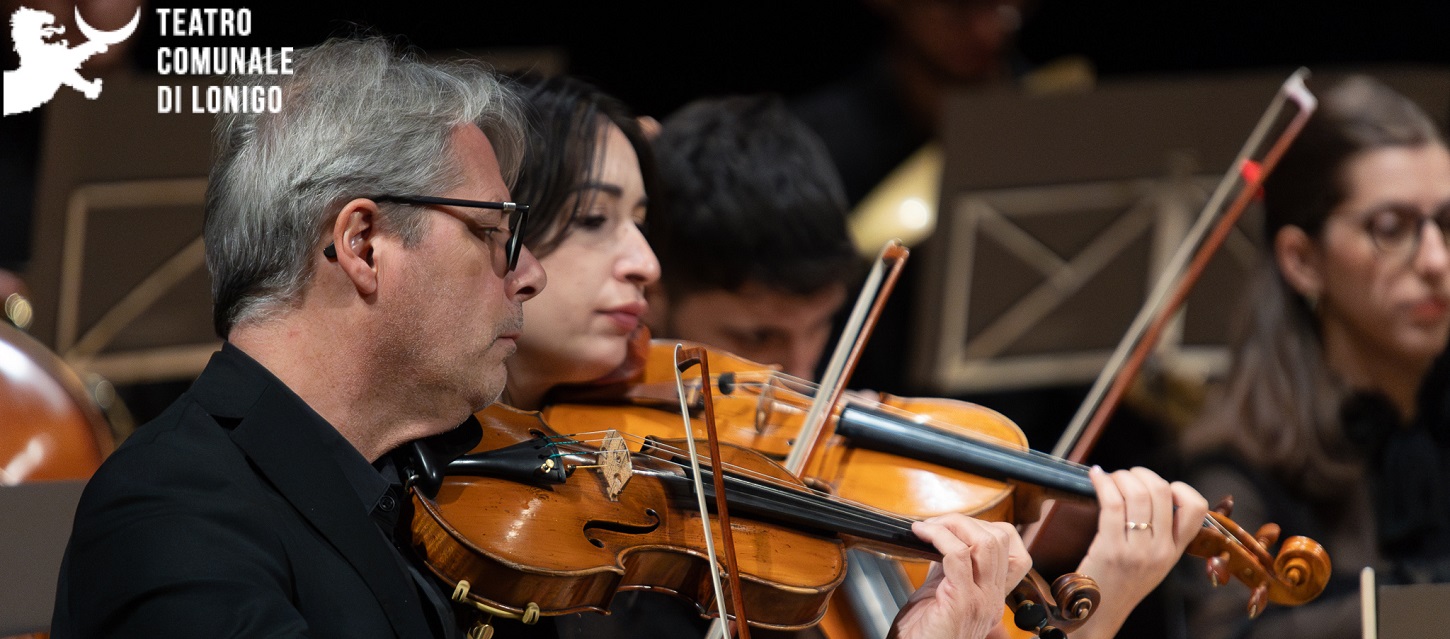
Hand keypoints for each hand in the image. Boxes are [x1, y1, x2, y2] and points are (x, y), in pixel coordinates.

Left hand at [888, 514, 1030, 638]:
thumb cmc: (922, 634)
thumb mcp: (941, 594)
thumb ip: (949, 569)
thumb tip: (943, 538)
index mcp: (991, 595)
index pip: (1013, 549)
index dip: (986, 528)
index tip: (955, 528)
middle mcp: (993, 598)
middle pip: (1001, 539)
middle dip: (966, 521)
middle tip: (936, 524)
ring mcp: (981, 600)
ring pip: (986, 542)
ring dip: (954, 524)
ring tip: (929, 527)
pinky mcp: (962, 602)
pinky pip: (958, 554)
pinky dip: (939, 536)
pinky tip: (922, 535)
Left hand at [1070, 466, 1209, 638]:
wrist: (1098, 614)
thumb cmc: (1120, 582)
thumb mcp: (1153, 562)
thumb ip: (1159, 534)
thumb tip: (1149, 492)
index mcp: (1175, 551)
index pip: (1196, 508)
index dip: (1180, 487)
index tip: (1159, 486)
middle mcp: (1161, 550)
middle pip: (1162, 491)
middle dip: (1141, 474)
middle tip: (1126, 477)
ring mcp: (1137, 550)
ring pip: (1137, 494)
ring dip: (1121, 476)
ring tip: (1110, 478)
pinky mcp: (1111, 549)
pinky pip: (1111, 504)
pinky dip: (1102, 483)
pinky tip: (1095, 477)